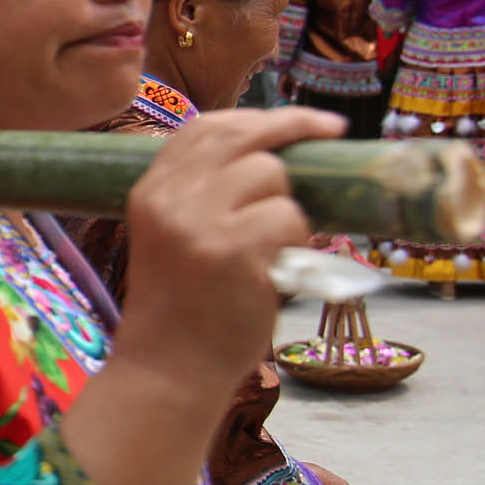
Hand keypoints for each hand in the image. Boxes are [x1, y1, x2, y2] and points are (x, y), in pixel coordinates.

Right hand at [115, 107, 340, 390]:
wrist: (167, 369)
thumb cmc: (181, 309)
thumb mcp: (172, 236)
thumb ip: (203, 194)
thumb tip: (271, 154)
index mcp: (151, 190)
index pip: (206, 128)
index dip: (259, 116)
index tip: (301, 121)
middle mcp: (170, 199)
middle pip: (244, 137)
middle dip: (295, 126)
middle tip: (332, 132)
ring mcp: (200, 223)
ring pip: (272, 177)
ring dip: (287, 210)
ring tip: (269, 251)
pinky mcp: (234, 250)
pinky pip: (289, 218)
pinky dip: (294, 243)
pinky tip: (272, 272)